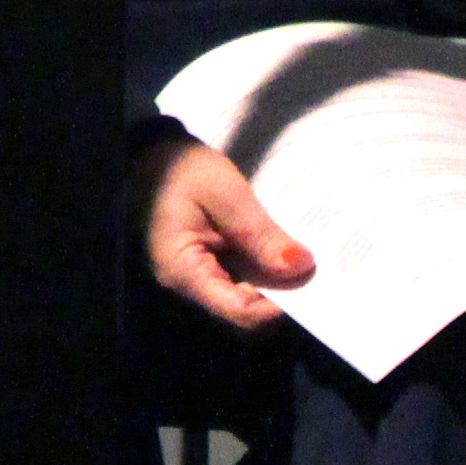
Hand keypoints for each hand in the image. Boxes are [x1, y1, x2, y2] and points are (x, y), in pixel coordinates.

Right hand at [137, 136, 315, 335]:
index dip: (276, 305)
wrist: (153, 153)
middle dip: (279, 294)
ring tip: (299, 257)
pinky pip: (238, 279)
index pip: (237, 310)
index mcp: (183, 270)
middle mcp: (187, 283)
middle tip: (312, 269)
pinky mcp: (204, 265)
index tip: (309, 281)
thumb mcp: (226, 194)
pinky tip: (281, 251)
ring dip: (272, 281)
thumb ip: (261, 233)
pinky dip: (262, 269)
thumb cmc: (182, 169)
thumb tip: (301, 267)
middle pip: (241, 309)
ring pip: (242, 296)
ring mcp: (195, 276)